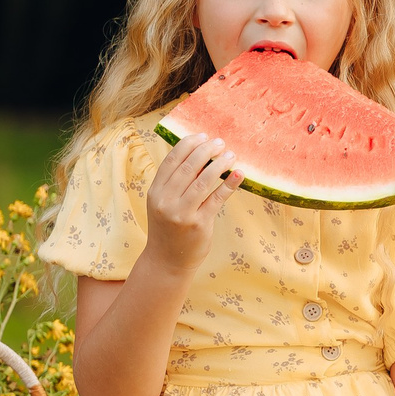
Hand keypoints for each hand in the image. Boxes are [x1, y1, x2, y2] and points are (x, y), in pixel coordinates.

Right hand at [144, 130, 243, 273]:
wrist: (167, 260)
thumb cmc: (169, 227)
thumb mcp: (163, 203)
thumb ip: (175, 182)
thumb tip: (199, 155)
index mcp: (156, 191)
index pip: (171, 160)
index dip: (188, 145)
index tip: (202, 135)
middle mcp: (166, 201)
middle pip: (188, 167)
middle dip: (206, 151)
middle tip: (220, 142)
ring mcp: (182, 213)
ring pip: (204, 181)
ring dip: (220, 164)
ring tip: (231, 155)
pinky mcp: (199, 224)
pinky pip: (217, 199)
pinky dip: (229, 184)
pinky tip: (239, 174)